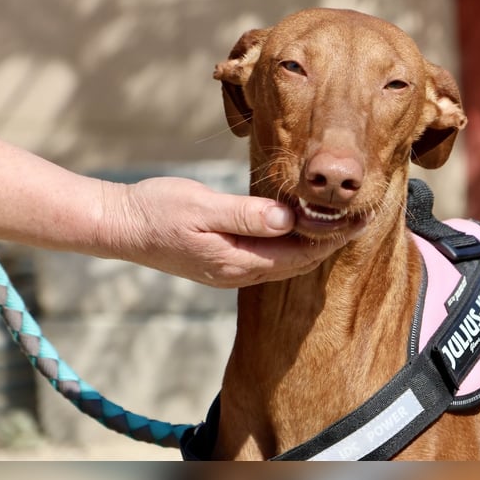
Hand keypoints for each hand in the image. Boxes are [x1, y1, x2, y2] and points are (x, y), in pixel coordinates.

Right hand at [99, 177, 358, 287]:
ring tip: (338, 224)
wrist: (119, 226)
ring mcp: (230, 270)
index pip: (299, 255)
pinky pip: (269, 259)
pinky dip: (291, 245)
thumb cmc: (157, 210)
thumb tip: (288, 220)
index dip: (331, 239)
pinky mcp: (222, 261)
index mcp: (237, 261)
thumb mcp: (201, 207)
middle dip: (330, 243)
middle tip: (360, 220)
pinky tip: (299, 228)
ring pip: (286, 263)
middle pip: (298, 263)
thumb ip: (246, 215)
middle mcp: (238, 272)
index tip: (358, 220)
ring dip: (313, 245)